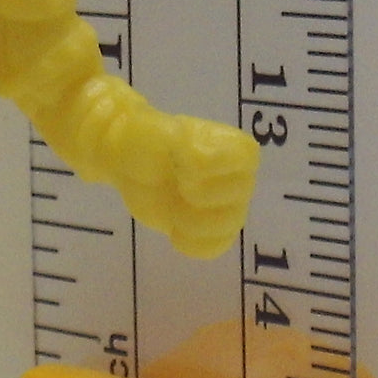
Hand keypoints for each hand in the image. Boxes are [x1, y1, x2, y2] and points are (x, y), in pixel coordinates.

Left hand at [117, 115, 259, 258]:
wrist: (134, 163)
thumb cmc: (149, 141)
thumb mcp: (157, 130)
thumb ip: (176, 139)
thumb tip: (198, 157)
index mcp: (234, 148)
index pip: (244, 160)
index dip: (209, 167)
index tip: (182, 162)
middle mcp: (240, 178)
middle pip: (237, 199)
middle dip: (197, 195)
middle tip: (176, 182)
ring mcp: (228, 207)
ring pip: (227, 228)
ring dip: (190, 221)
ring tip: (173, 206)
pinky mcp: (211, 230)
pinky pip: (214, 248)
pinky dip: (189, 242)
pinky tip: (174, 227)